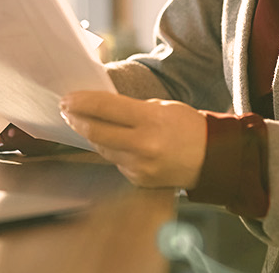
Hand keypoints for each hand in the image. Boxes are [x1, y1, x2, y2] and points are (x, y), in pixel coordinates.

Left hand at [59, 91, 206, 188]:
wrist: (212, 159)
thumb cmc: (187, 127)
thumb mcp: (161, 106)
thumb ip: (130, 108)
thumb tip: (98, 106)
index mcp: (150, 120)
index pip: (104, 107)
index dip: (81, 102)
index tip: (67, 98)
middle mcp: (143, 145)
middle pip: (96, 131)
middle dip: (76, 119)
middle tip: (66, 110)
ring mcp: (140, 166)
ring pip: (102, 148)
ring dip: (91, 134)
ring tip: (82, 122)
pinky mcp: (139, 180)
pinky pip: (115, 162)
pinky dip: (111, 150)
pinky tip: (111, 140)